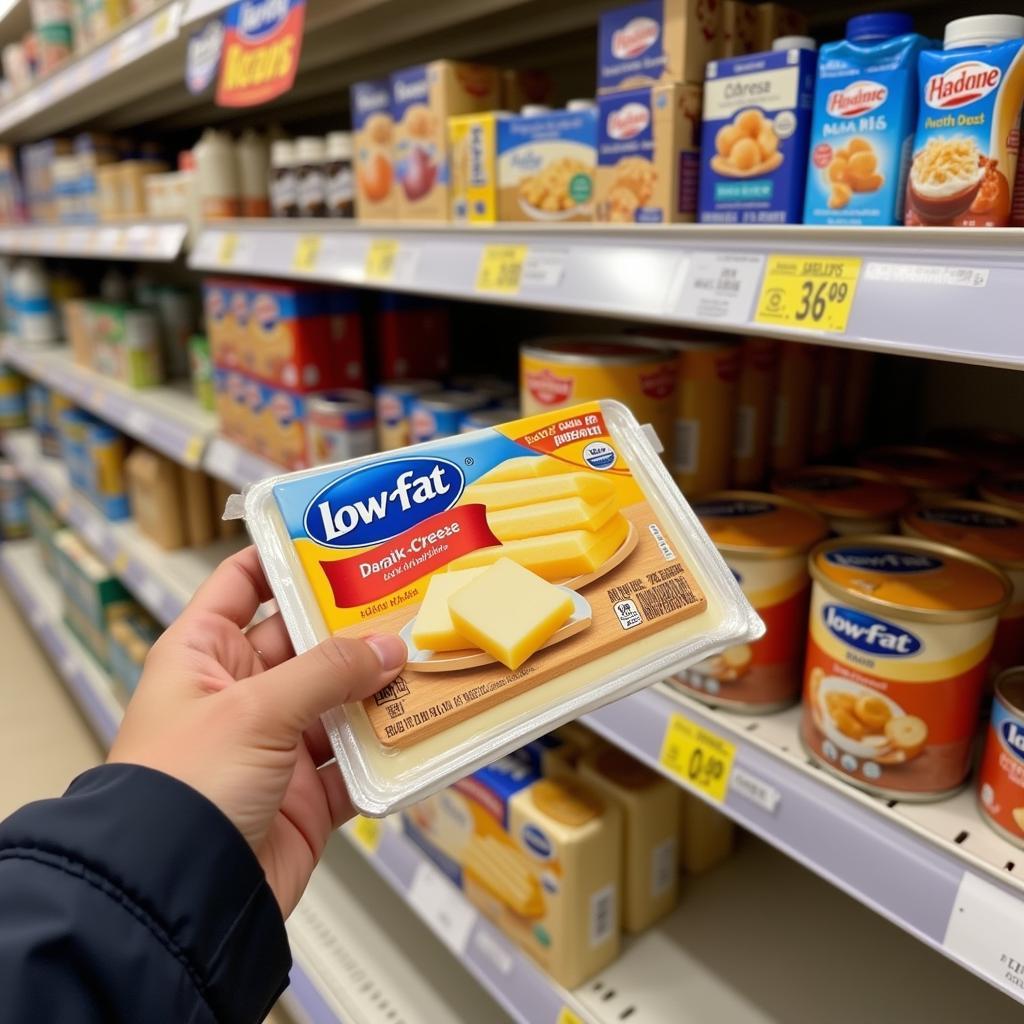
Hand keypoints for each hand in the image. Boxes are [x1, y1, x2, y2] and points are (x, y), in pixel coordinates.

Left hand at [108, 547, 405, 915]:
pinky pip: (358, 763)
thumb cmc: (185, 785)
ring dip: (381, 690)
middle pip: (307, 643)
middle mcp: (239, 694)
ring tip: (432, 659)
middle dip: (356, 627)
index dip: (285, 558)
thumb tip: (391, 647)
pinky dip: (389, 752)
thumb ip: (328, 673)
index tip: (340, 537)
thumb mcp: (255, 710)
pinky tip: (425, 729)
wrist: (178, 898)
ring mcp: (275, 746)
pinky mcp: (306, 795)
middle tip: (413, 599)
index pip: (243, 585)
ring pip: (339, 703)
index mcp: (203, 655)